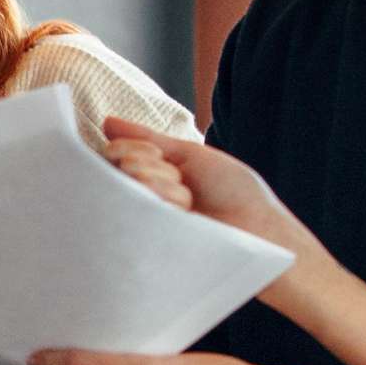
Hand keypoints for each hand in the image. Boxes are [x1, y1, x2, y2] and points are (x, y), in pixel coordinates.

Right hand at [97, 120, 329, 278]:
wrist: (258, 230)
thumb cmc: (234, 192)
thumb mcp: (191, 155)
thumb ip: (148, 138)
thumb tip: (108, 121)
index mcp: (153, 174)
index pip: (114, 153)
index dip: (131, 147)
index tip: (160, 155)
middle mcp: (142, 197)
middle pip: (114, 166)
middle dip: (148, 166)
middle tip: (180, 182)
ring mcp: (142, 221)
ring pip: (122, 187)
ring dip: (158, 185)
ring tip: (187, 204)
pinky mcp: (145, 242)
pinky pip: (127, 213)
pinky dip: (158, 202)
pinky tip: (179, 214)